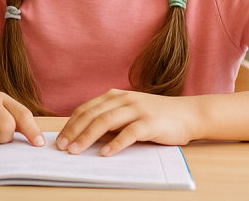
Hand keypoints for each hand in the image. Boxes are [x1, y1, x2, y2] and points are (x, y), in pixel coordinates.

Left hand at [56, 89, 200, 155]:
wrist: (188, 114)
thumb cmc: (156, 116)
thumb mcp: (129, 111)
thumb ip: (111, 118)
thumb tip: (85, 134)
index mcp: (115, 95)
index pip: (86, 109)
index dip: (71, 124)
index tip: (60, 139)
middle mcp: (123, 99)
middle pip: (92, 115)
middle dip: (74, 132)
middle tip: (63, 147)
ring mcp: (137, 109)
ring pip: (105, 122)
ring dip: (88, 137)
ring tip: (77, 151)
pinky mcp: (150, 122)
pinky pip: (128, 133)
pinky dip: (115, 144)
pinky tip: (105, 154)